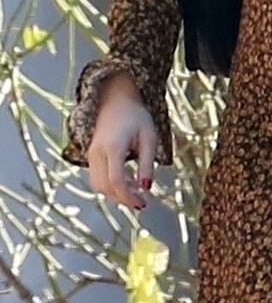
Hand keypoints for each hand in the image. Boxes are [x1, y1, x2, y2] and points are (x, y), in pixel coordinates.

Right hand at [87, 74, 157, 210]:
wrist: (116, 99)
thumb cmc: (136, 117)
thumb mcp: (149, 138)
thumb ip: (147, 164)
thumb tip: (146, 189)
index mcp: (113, 146)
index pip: (116, 180)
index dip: (128, 196)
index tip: (143, 203)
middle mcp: (97, 152)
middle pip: (104, 187)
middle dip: (121, 199)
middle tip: (140, 203)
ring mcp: (91, 154)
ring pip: (97, 185)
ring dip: (114, 195)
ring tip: (134, 195)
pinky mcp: (90, 155)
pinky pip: (96, 178)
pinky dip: (108, 186)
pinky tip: (125, 185)